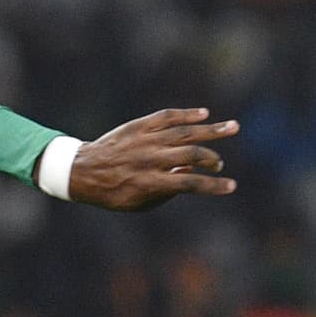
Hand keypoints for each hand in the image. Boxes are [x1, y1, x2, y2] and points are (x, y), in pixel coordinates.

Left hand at [68, 108, 238, 210]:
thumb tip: (192, 174)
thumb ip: (166, 192)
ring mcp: (145, 140)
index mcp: (150, 182)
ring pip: (184, 131)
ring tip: (233, 127)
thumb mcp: (137, 203)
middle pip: (191, 154)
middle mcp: (150, 159)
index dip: (212, 185)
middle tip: (219, 164)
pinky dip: (186, 114)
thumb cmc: (112, 192)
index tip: (231, 187)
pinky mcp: (139, 126)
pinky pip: (166, 117)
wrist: (81, 171)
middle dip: (211, 159)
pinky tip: (204, 114)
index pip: (189, 184)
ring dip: (211, 129)